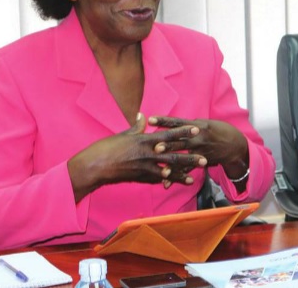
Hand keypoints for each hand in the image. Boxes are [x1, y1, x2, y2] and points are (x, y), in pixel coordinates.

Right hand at [68, 113, 207, 199]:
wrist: (93, 167)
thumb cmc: (105, 148)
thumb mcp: (122, 135)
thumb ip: (136, 127)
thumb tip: (143, 115)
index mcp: (143, 140)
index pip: (167, 135)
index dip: (182, 132)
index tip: (196, 130)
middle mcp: (146, 154)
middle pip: (172, 155)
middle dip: (189, 157)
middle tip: (205, 158)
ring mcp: (144, 168)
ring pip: (167, 171)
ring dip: (182, 173)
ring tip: (194, 176)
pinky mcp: (139, 178)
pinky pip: (156, 180)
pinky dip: (167, 181)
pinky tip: (176, 182)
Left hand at [148, 116, 249, 183]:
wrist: (235, 145)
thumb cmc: (219, 131)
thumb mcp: (206, 123)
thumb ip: (189, 125)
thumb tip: (174, 124)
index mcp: (197, 125)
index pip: (177, 122)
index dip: (164, 121)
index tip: (151, 119)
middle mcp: (198, 137)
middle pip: (180, 140)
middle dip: (167, 144)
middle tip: (155, 147)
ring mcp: (201, 150)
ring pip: (183, 156)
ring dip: (171, 162)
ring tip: (160, 166)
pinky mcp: (202, 160)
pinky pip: (188, 169)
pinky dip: (177, 176)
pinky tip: (166, 182)